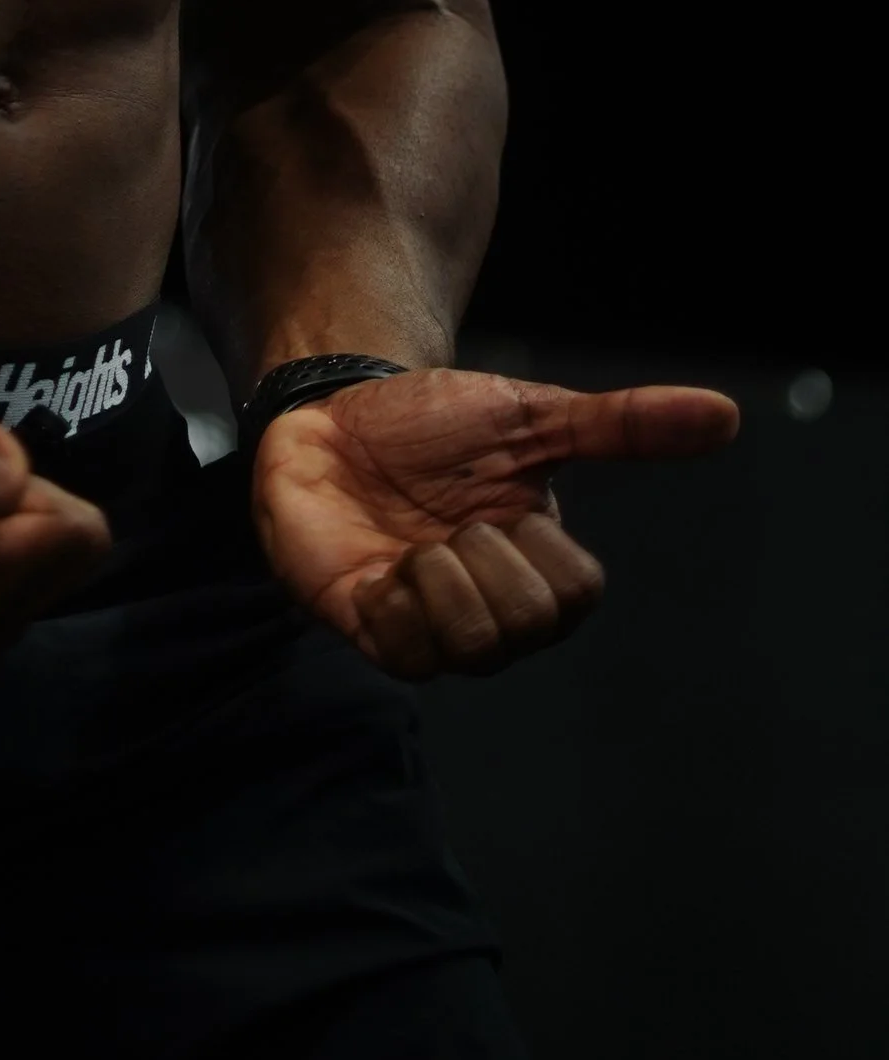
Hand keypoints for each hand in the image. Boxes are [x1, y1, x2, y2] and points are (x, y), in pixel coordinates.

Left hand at [251, 365, 738, 678]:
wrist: (332, 408)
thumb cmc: (435, 422)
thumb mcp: (532, 416)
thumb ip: (623, 424)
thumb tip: (727, 414)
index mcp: (535, 570)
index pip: (576, 597)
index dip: (537, 542)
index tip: (503, 503)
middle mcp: (489, 612)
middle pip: (525, 628)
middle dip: (486, 552)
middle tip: (451, 520)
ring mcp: (427, 627)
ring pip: (470, 649)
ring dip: (441, 574)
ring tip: (415, 542)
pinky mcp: (367, 630)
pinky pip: (401, 651)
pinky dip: (391, 596)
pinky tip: (375, 563)